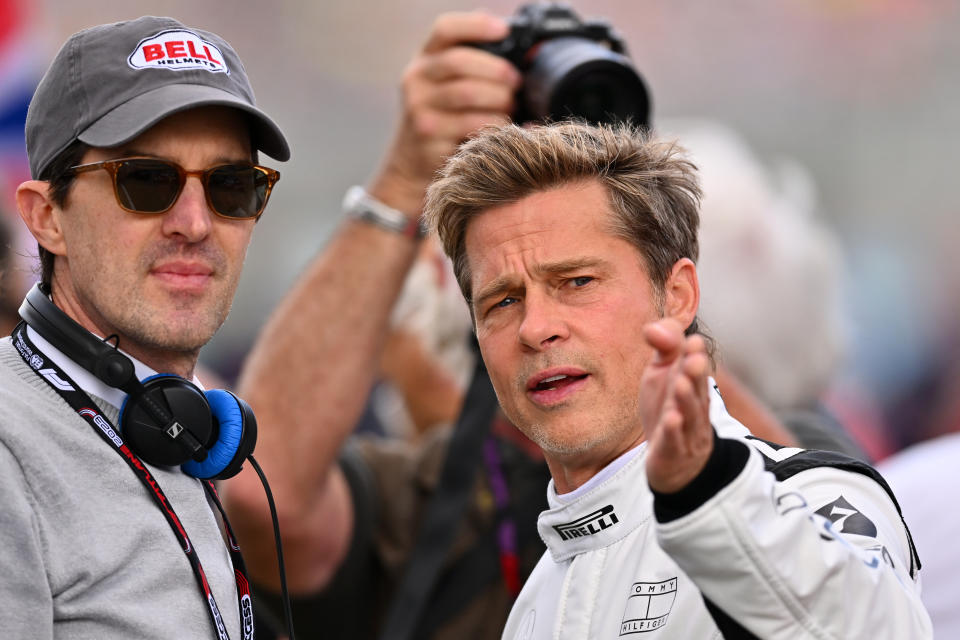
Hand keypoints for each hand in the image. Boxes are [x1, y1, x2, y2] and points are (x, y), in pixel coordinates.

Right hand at [368, 11, 521, 215]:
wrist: (410, 167)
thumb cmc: (440, 122)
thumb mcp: (442, 88)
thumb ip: (467, 66)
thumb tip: (509, 43)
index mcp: (423, 61)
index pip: (445, 30)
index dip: (476, 25)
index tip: (504, 30)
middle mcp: (416, 81)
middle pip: (459, 61)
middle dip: (496, 70)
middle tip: (516, 83)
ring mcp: (420, 109)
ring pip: (467, 93)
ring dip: (498, 99)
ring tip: (509, 107)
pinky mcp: (430, 137)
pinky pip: (472, 125)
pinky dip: (496, 125)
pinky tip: (503, 129)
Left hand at [641, 318, 714, 493]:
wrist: (674, 461)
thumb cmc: (667, 408)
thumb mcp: (662, 374)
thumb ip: (662, 347)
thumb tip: (652, 327)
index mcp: (691, 384)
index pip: (694, 368)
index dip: (693, 355)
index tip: (693, 341)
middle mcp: (693, 406)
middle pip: (696, 389)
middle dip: (696, 374)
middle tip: (693, 358)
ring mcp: (686, 430)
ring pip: (689, 414)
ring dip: (685, 399)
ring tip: (680, 383)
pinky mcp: (673, 451)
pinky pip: (674, 441)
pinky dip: (674, 431)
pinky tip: (670, 419)